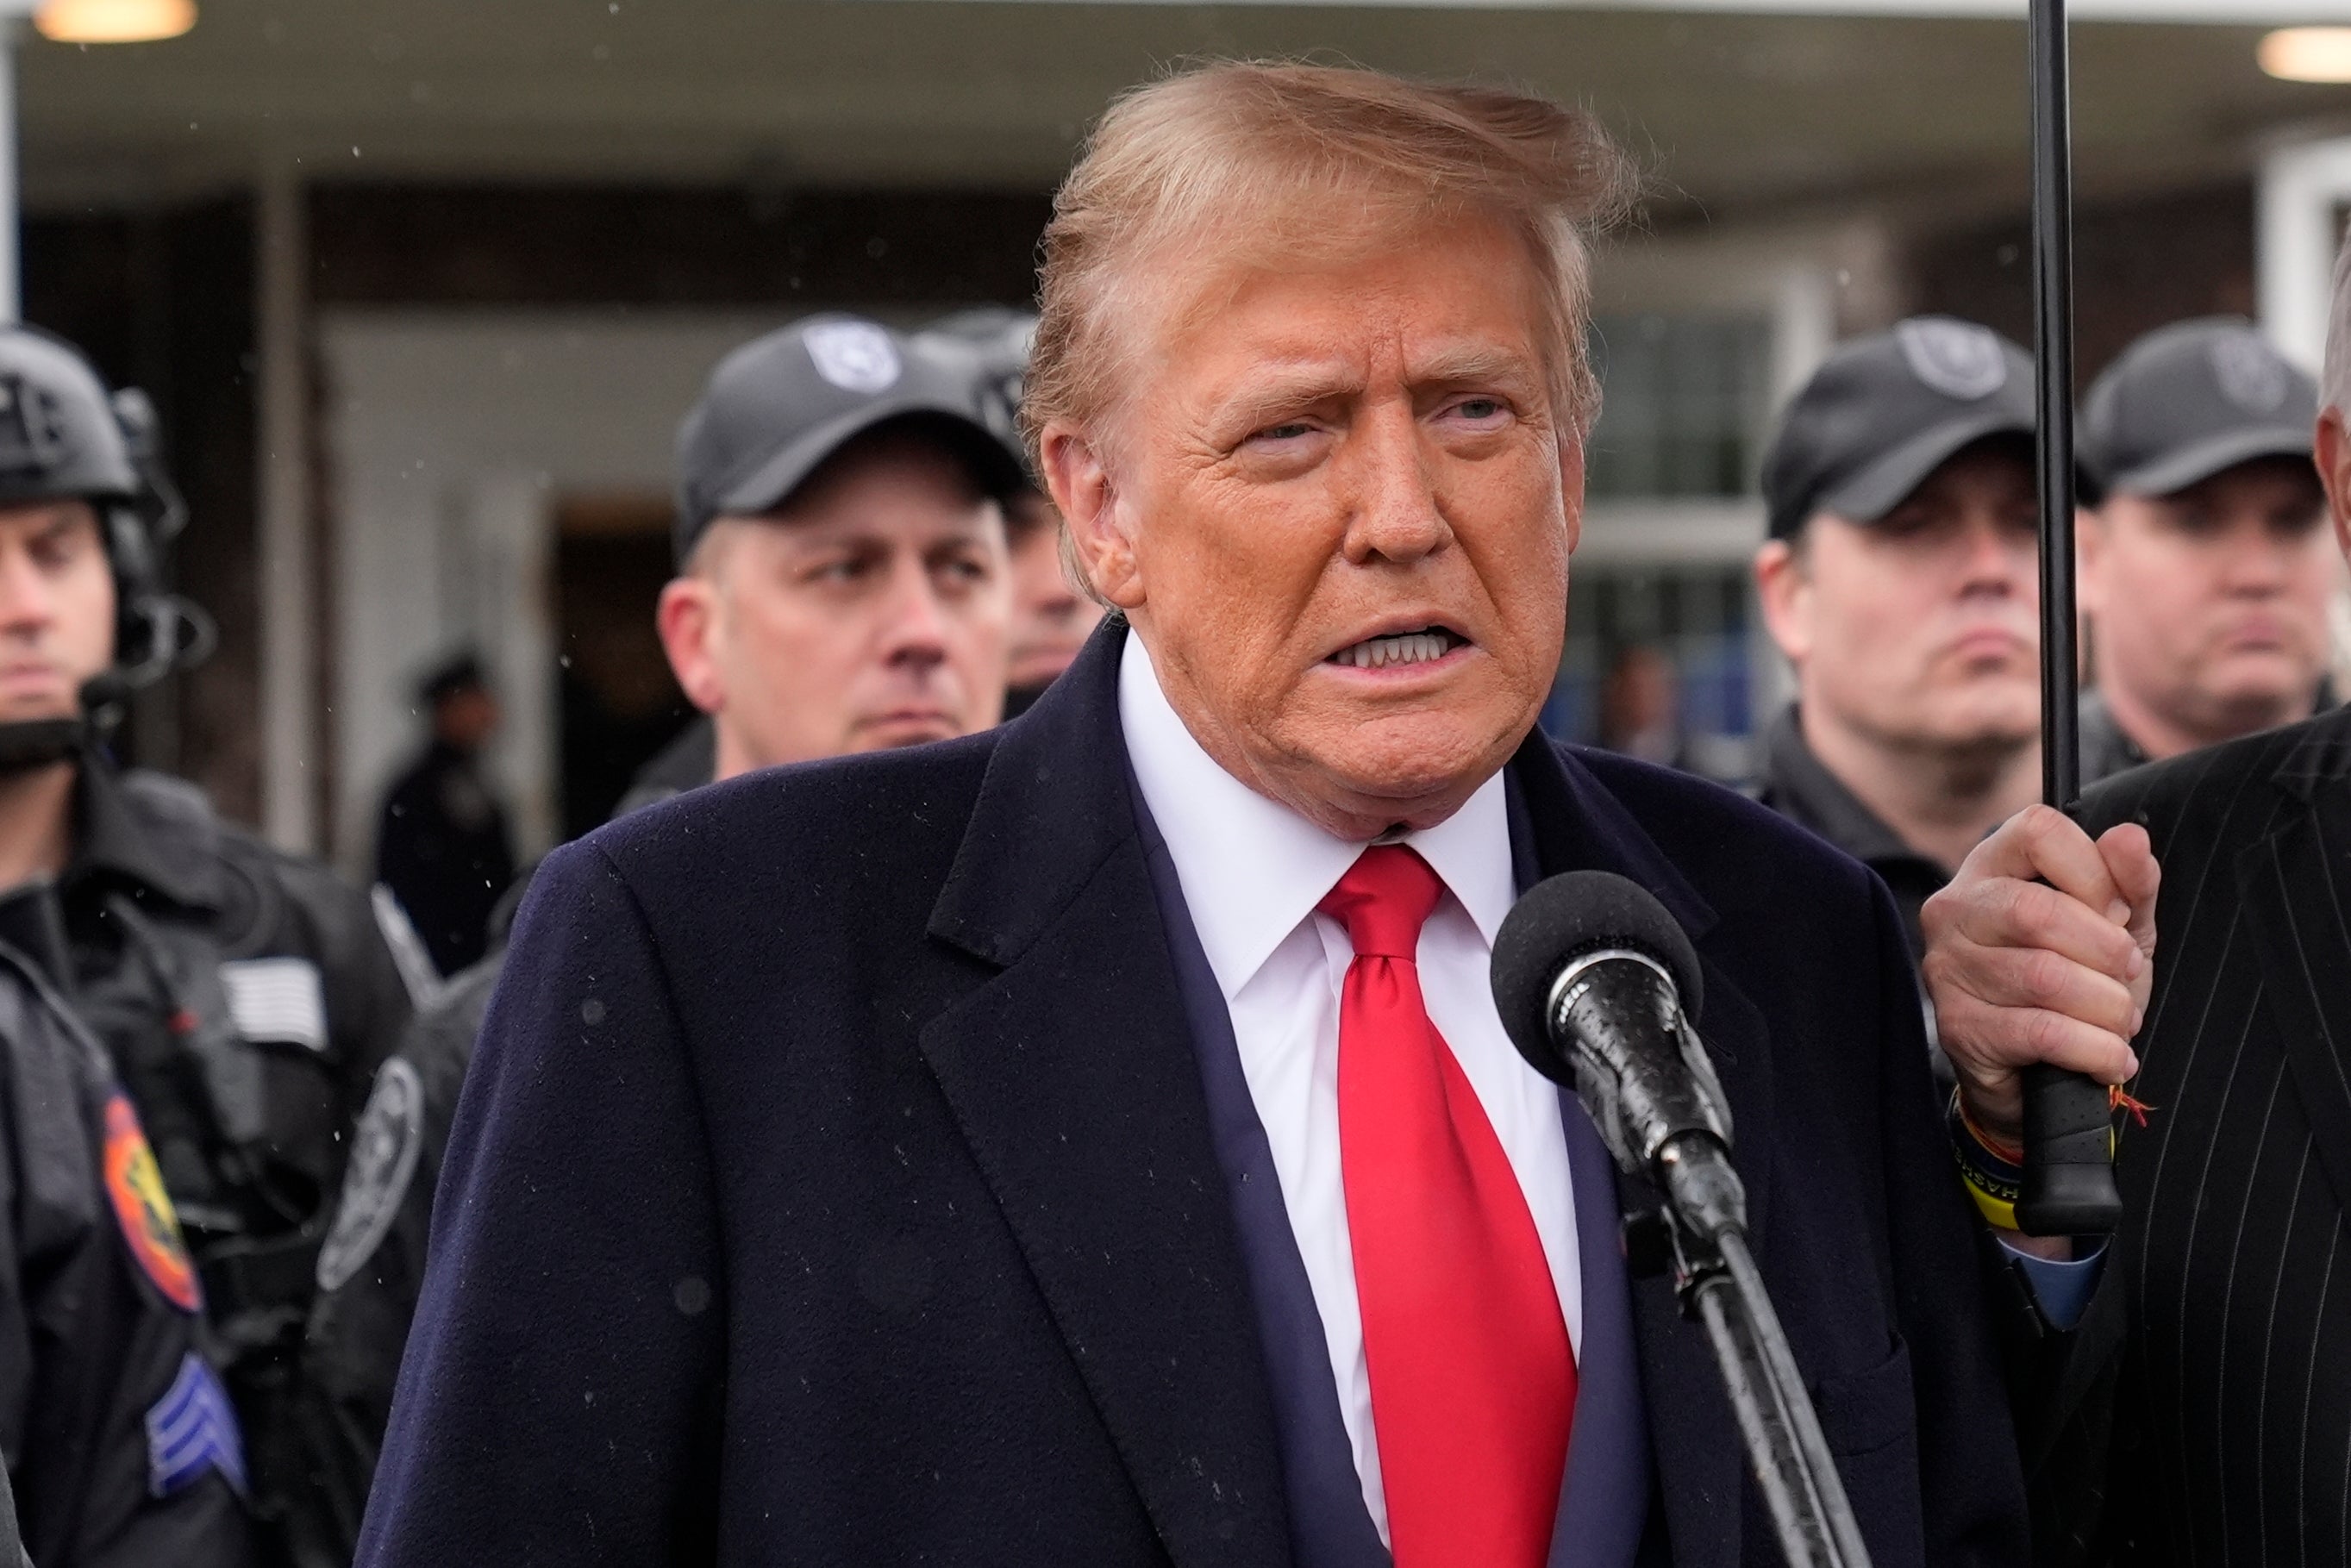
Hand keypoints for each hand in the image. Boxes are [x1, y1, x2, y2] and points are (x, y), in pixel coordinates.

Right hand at [1920, 804, 2158, 1145]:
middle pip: (2036, 910)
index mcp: (1992, 867)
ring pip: (2044, 977)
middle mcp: (1956, 910)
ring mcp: (1948, 969)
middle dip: (2106, 950)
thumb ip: (2128, 882)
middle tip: (2127, 974)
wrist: (2037, 1072)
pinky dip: (2095, 1049)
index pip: (2038, 832)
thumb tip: (2129, 837)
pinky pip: (2043, 1032)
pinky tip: (2109, 1057)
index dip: (2094, 870)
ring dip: (2107, 1008)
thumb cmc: (2075, 982)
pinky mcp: (1958, 1027)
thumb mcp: (2116, 927)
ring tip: (2120, 1022)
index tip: (2117, 912)